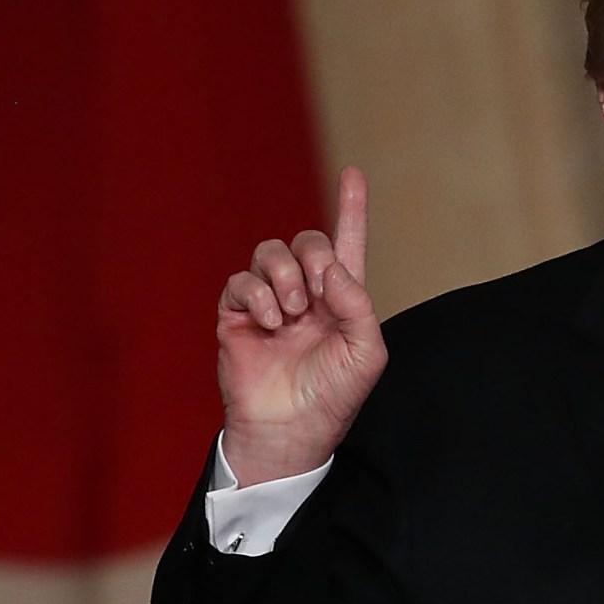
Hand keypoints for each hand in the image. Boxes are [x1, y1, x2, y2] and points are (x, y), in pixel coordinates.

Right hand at [216, 166, 386, 483]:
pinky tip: (270, 323)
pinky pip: (241, 281)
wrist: (290, 430)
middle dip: (313, 255)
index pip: (347, 244)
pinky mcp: (237, 315)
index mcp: (341, 299)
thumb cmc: (333, 397)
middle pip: (307, 240)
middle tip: (316, 293)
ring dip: (284, 276)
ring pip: (269, 252)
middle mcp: (305, 294)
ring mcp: (269, 303)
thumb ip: (358, 303)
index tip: (353, 173)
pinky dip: (257, 295)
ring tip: (291, 313)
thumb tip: (331, 268)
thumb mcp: (366, 352)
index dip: (352, 208)